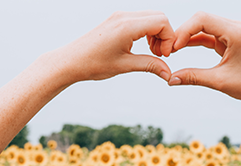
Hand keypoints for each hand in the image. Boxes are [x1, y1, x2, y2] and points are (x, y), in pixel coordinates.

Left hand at [51, 11, 175, 83]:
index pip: (162, 22)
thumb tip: (168, 73)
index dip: (169, 39)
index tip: (163, 56)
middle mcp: (124, 16)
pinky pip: (141, 20)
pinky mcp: (117, 20)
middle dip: (165, 36)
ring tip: (152, 53)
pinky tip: (143, 47)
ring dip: (157, 34)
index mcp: (127, 26)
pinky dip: (147, 32)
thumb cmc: (93, 63)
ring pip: (151, 17)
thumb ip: (150, 65)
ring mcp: (120, 16)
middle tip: (159, 55)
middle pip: (159, 17)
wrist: (71, 61)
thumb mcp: (125, 66)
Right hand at [167, 12, 240, 118]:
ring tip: (171, 50)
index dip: (183, 31)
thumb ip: (193, 77)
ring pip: (204, 26)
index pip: (202, 19)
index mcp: (235, 32)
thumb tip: (170, 79)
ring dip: (187, 36)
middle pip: (201, 19)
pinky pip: (209, 35)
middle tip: (168, 49)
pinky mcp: (231, 39)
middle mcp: (235, 27)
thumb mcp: (220, 82)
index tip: (172, 48)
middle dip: (183, 32)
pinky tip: (181, 49)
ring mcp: (233, 31)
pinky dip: (195, 41)